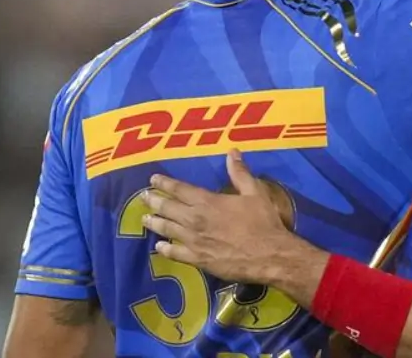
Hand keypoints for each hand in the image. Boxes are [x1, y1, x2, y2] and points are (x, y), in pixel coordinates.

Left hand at [141, 149, 294, 283]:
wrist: (268, 255)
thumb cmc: (262, 221)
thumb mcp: (254, 192)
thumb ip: (240, 173)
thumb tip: (232, 152)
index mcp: (208, 201)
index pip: (180, 189)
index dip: (165, 183)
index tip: (153, 179)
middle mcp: (195, 220)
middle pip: (168, 208)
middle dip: (154, 200)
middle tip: (143, 196)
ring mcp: (194, 241)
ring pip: (167, 229)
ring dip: (155, 222)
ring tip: (144, 218)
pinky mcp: (198, 259)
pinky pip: (175, 253)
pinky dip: (165, 248)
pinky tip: (159, 246)